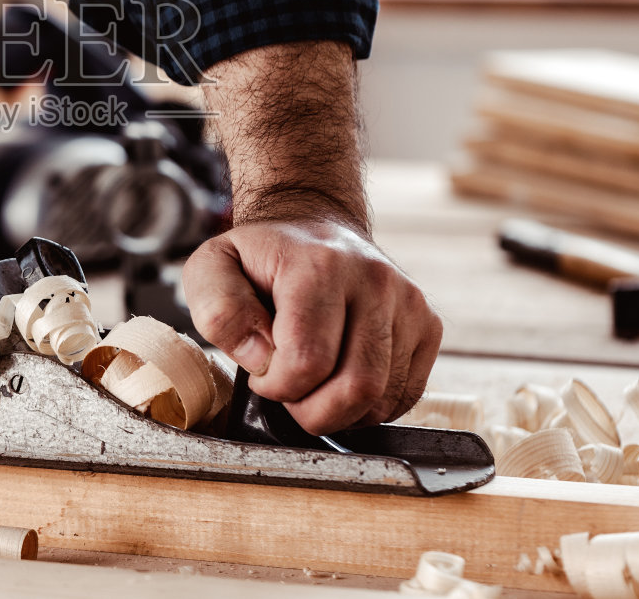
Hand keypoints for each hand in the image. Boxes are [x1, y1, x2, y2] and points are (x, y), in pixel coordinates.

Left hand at [181, 217, 440, 432]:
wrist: (311, 227)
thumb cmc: (259, 258)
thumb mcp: (211, 269)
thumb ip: (220, 312)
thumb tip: (261, 358)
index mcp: (319, 265)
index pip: (308, 363)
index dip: (276, 386)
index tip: (262, 371)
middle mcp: (373, 280)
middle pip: (356, 387)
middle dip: (313, 411)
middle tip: (289, 390)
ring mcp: (408, 302)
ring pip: (383, 398)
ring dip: (340, 410)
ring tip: (313, 381)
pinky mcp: (427, 325)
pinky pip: (405, 395)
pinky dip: (370, 406)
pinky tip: (341, 380)